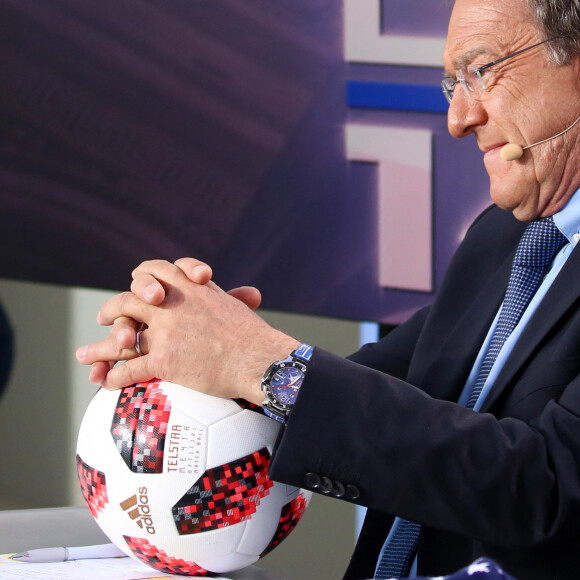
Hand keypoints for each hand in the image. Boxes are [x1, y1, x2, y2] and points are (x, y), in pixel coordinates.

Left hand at [77, 259, 298, 403]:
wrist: (260, 360)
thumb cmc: (254, 336)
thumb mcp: (238, 306)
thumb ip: (231, 297)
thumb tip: (249, 294)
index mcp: (190, 287)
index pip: (156, 269)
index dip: (144, 277)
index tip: (141, 289)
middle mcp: (173, 304)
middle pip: (129, 298)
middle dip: (113, 308)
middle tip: (105, 317)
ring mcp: (166, 332)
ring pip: (122, 335)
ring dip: (100, 347)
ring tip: (85, 354)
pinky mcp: (165, 361)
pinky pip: (129, 368)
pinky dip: (114, 376)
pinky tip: (107, 382)